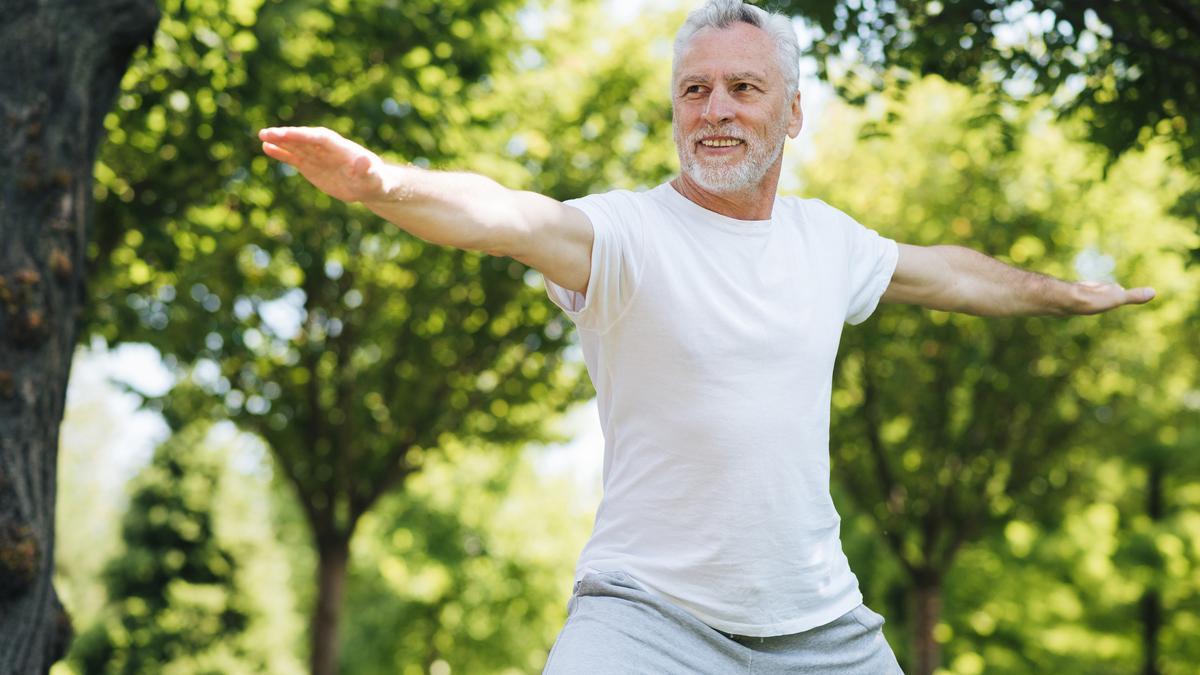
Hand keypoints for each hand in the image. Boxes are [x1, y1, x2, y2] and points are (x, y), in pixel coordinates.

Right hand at [258, 126, 392, 202]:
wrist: (371, 185)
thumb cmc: (375, 180)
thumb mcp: (374, 177)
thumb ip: (367, 170)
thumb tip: (364, 162)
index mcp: (341, 148)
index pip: (320, 138)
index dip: (304, 136)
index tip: (288, 134)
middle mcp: (327, 149)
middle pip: (305, 139)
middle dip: (287, 136)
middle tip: (267, 133)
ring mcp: (318, 156)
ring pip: (297, 146)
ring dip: (280, 141)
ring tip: (262, 136)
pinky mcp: (312, 166)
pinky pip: (294, 158)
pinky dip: (281, 153)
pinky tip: (266, 148)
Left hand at [1070, 281, 1155, 314]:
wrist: (1063, 299)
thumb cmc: (1091, 300)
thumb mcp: (1116, 299)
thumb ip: (1133, 296)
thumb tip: (1153, 292)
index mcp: (1105, 287)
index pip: (1116, 290)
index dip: (1119, 292)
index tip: (1121, 292)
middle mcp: (1092, 287)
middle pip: (1101, 291)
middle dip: (1105, 294)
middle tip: (1106, 297)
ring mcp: (1078, 292)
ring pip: (1087, 295)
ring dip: (1090, 298)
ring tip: (1090, 303)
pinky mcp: (1066, 299)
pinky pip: (1074, 300)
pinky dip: (1077, 303)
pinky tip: (1072, 307)